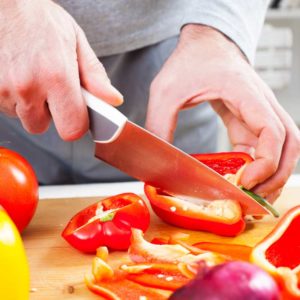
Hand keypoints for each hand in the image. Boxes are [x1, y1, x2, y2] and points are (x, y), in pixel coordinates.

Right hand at [0, 0, 122, 139]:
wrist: (3, 2)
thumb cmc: (39, 19)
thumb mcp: (76, 42)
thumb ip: (95, 76)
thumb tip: (113, 100)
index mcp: (56, 76)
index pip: (72, 128)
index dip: (76, 123)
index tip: (77, 113)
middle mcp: (28, 86)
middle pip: (43, 127)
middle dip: (51, 115)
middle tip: (52, 91)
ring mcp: (4, 89)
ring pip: (23, 118)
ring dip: (31, 106)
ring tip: (34, 78)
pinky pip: (7, 108)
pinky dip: (15, 99)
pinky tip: (19, 78)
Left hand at [146, 24, 299, 201]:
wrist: (203, 43)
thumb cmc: (189, 60)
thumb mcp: (166, 91)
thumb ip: (159, 124)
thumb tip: (157, 158)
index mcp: (245, 92)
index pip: (273, 131)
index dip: (266, 162)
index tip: (245, 181)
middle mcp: (260, 102)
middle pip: (289, 143)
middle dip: (277, 174)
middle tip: (255, 198)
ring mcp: (258, 110)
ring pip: (282, 145)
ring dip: (273, 171)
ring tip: (253, 193)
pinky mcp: (249, 117)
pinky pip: (262, 143)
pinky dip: (257, 163)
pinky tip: (241, 175)